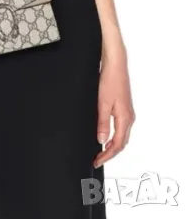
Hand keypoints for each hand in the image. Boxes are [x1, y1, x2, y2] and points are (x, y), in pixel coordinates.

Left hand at [94, 50, 134, 167]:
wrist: (115, 64)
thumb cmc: (109, 80)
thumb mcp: (102, 103)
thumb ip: (102, 123)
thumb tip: (101, 141)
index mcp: (125, 118)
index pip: (117, 144)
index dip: (107, 155)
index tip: (97, 161)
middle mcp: (129, 117)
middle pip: (122, 142)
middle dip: (110, 153)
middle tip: (97, 159)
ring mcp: (128, 112)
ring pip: (122, 135)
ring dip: (113, 145)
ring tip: (100, 151)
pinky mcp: (124, 107)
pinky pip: (121, 127)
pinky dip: (114, 136)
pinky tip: (106, 135)